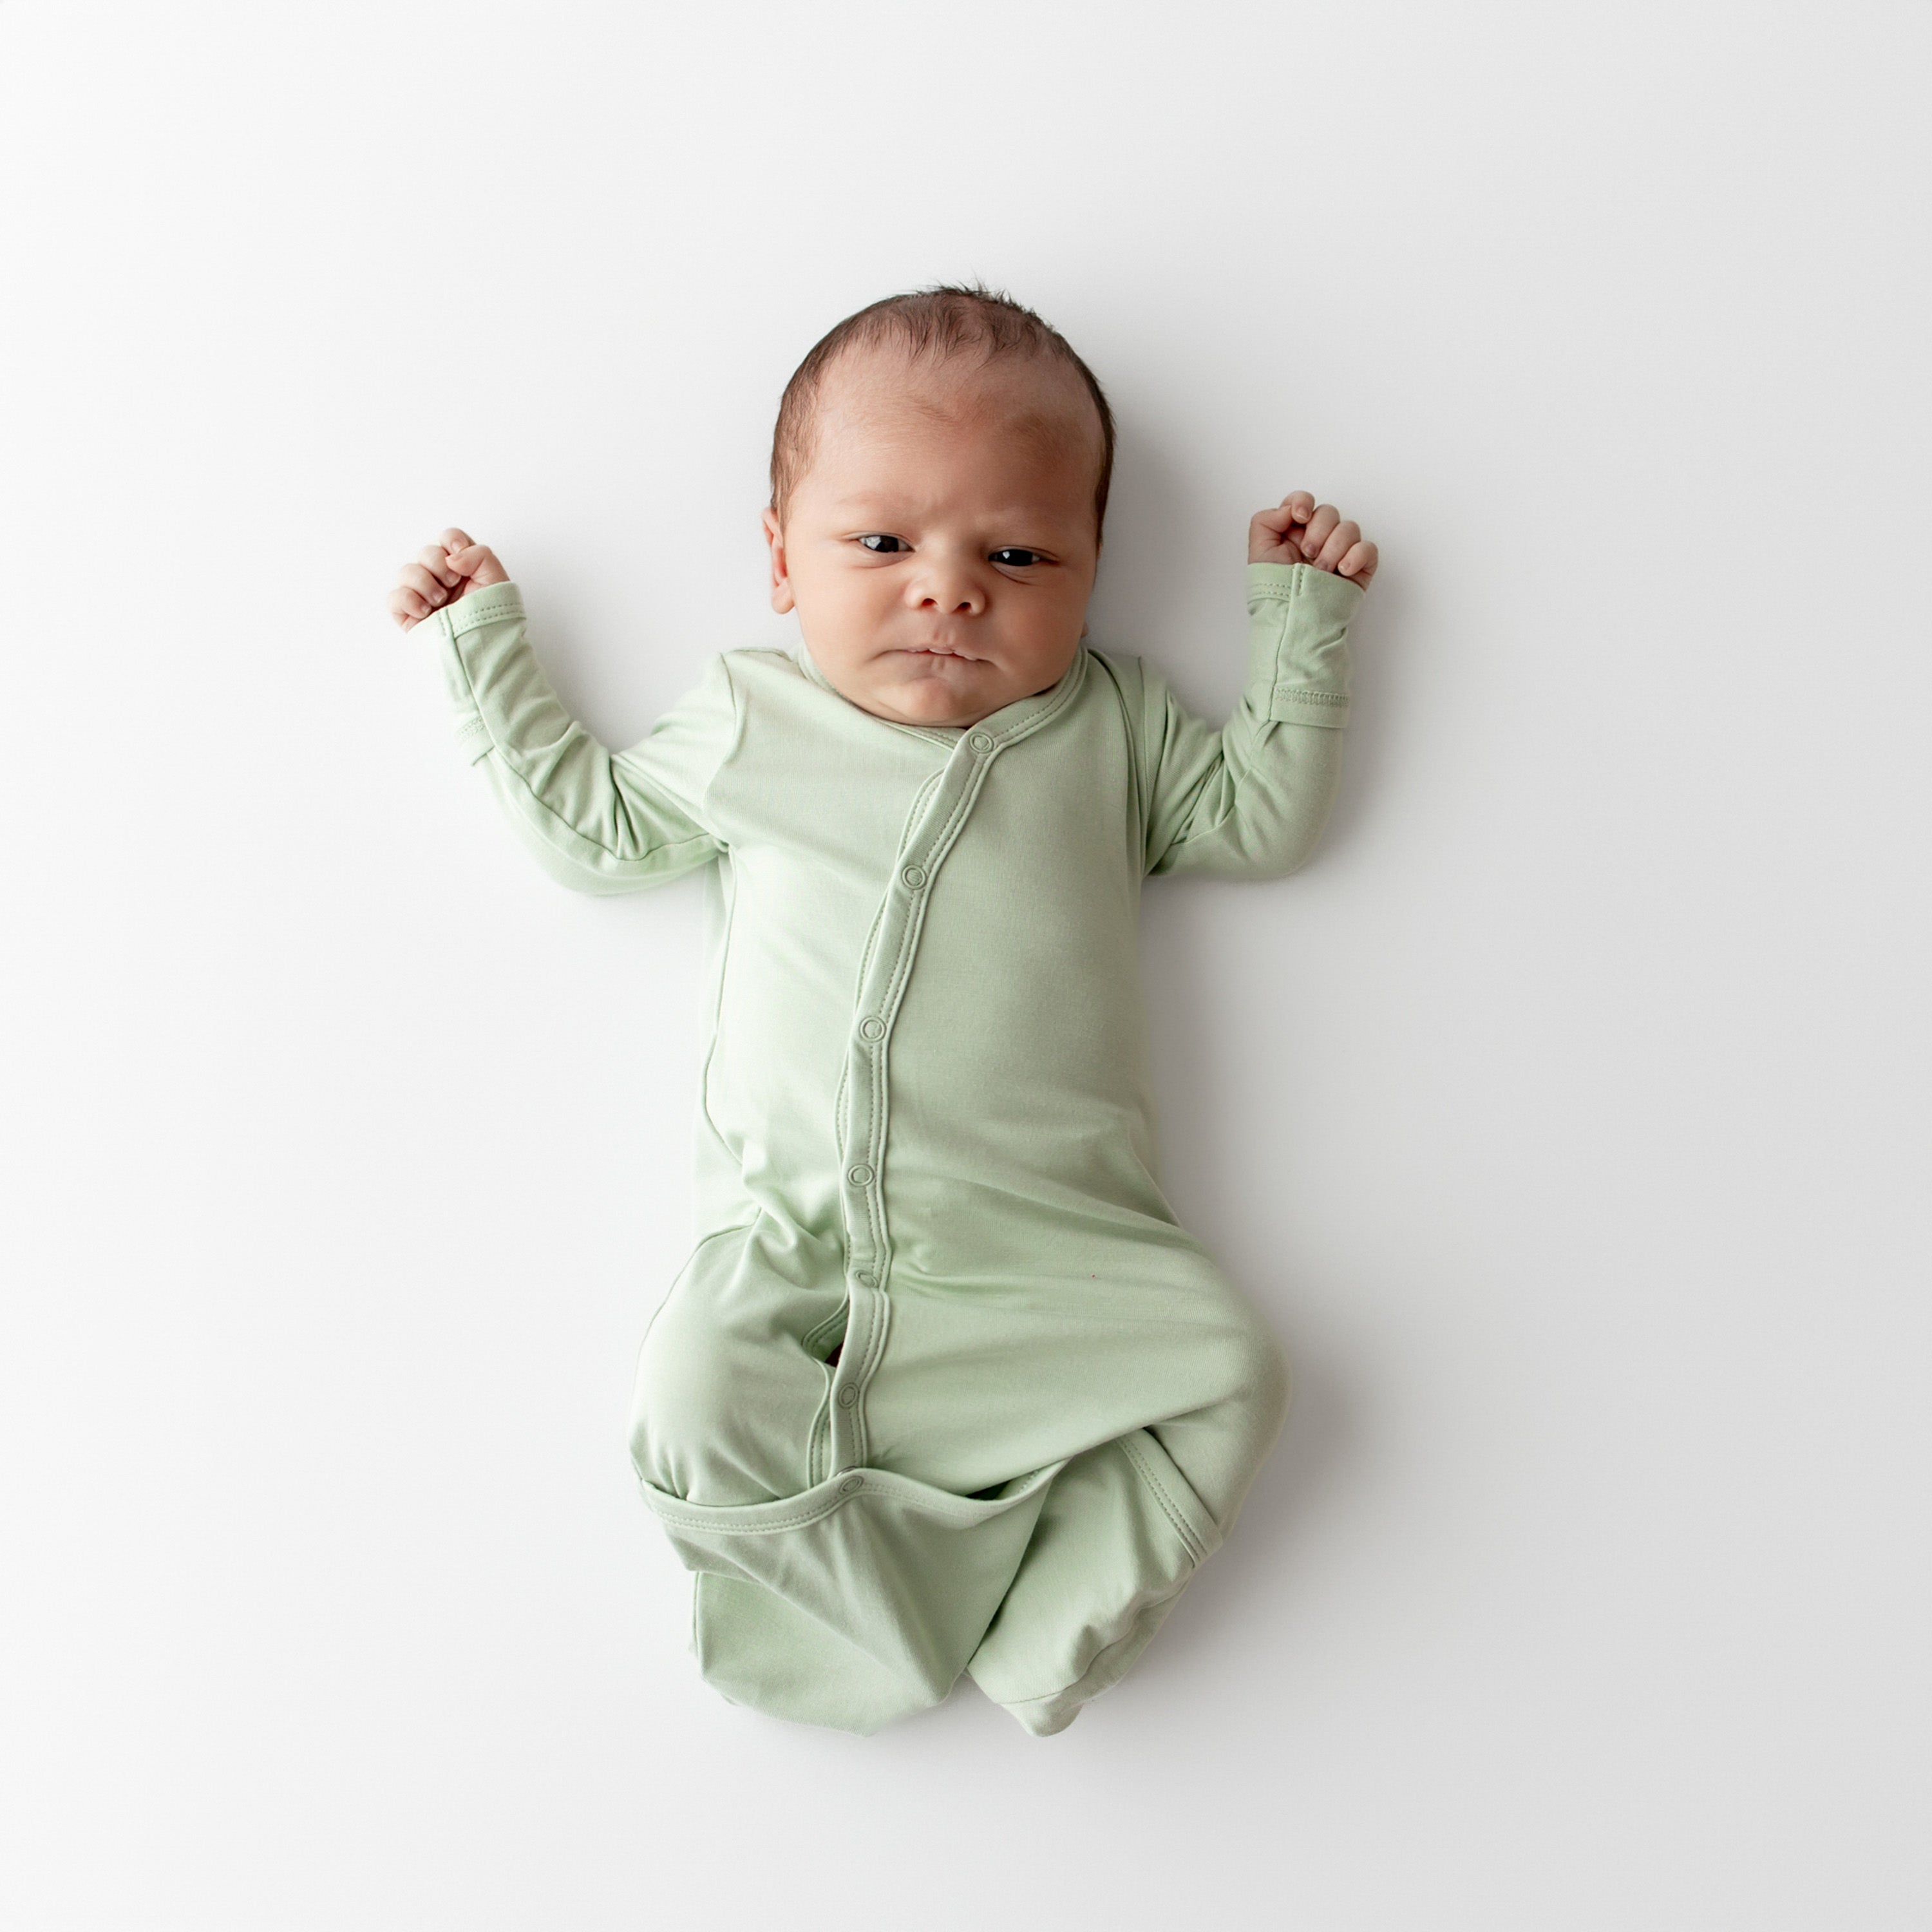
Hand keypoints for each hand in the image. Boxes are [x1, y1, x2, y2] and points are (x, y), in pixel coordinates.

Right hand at [388, 527, 509, 629]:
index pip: (448, 538)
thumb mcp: (496, 579)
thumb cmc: (492, 616)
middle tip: (453, 583)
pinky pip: (394, 597)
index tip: (460, 556)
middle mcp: (440, 578)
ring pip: (405, 571)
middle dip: (437, 564)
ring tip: (440, 601)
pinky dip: (408, 600)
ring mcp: (423, 595)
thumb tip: (451, 556)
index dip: (452, 541)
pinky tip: (425, 612)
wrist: (484, 648)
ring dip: (423, 582)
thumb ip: (479, 554)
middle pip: (425, 552)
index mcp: (462, 566)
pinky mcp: (409, 614)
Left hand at [1248, 493, 1377, 588]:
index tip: (1299, 517)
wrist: (1294, 619)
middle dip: (1318, 531)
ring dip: (1334, 548)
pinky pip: (1368, 548)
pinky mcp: (1358, 567)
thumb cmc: (1275, 591)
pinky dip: (1356, 556)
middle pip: (1328, 512)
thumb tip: (1290, 509)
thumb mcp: (1258, 553)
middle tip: (1307, 554)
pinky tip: (1342, 571)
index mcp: (1294, 532)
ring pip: (1349, 527)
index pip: (1304, 501)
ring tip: (1321, 570)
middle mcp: (1319, 538)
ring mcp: (1340, 552)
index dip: (1303, 502)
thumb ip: (1265, 521)